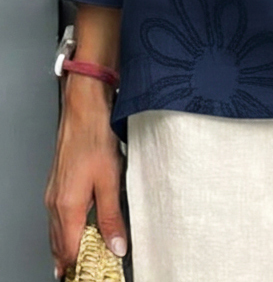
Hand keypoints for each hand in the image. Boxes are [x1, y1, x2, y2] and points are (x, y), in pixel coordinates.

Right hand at [45, 73, 126, 278]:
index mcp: (67, 207)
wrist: (83, 111)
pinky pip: (56, 218)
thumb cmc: (95, 139)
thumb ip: (112, 217)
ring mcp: (53, 194)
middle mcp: (55, 204)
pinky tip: (76, 231)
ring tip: (80, 261)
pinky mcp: (56, 185)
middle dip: (71, 261)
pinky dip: (64, 231)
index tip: (93, 274)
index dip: (80, 266)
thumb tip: (116, 247)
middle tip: (86, 272)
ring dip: (66, 248)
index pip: (69, 250)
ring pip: (56, 232)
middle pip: (59, 245)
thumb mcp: (110, 180)